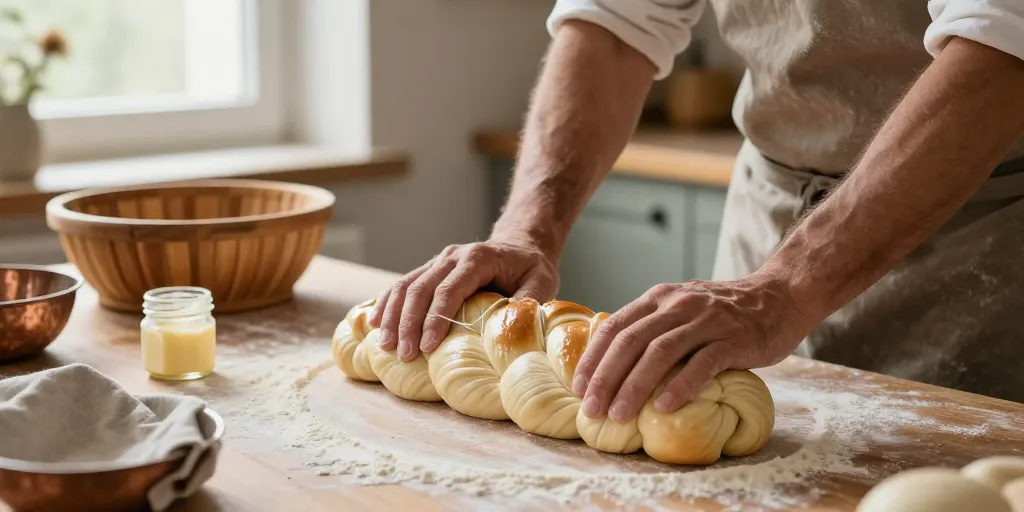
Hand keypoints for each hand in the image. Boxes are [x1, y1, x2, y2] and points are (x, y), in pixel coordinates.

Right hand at [368, 238, 558, 361]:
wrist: (520, 246)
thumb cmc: (531, 269)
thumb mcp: (541, 281)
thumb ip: (527, 301)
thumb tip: (508, 325)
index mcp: (476, 258)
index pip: (449, 290)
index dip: (436, 319)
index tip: (427, 347)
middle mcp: (452, 256)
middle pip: (420, 289)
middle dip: (408, 323)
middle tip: (404, 355)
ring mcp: (437, 262)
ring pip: (406, 286)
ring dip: (392, 317)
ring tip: (385, 346)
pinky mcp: (429, 271)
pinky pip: (403, 286)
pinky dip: (386, 305)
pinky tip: (375, 325)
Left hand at [572, 271, 811, 422]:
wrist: (780, 296)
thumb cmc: (726, 313)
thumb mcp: (682, 309)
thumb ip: (653, 328)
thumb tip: (615, 366)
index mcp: (659, 299)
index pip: (614, 327)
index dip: (593, 358)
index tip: (578, 388)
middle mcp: (678, 305)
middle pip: (630, 342)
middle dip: (605, 378)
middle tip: (592, 410)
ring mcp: (706, 321)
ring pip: (660, 353)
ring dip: (634, 386)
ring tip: (619, 415)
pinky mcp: (734, 339)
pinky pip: (702, 363)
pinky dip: (680, 386)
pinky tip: (664, 407)